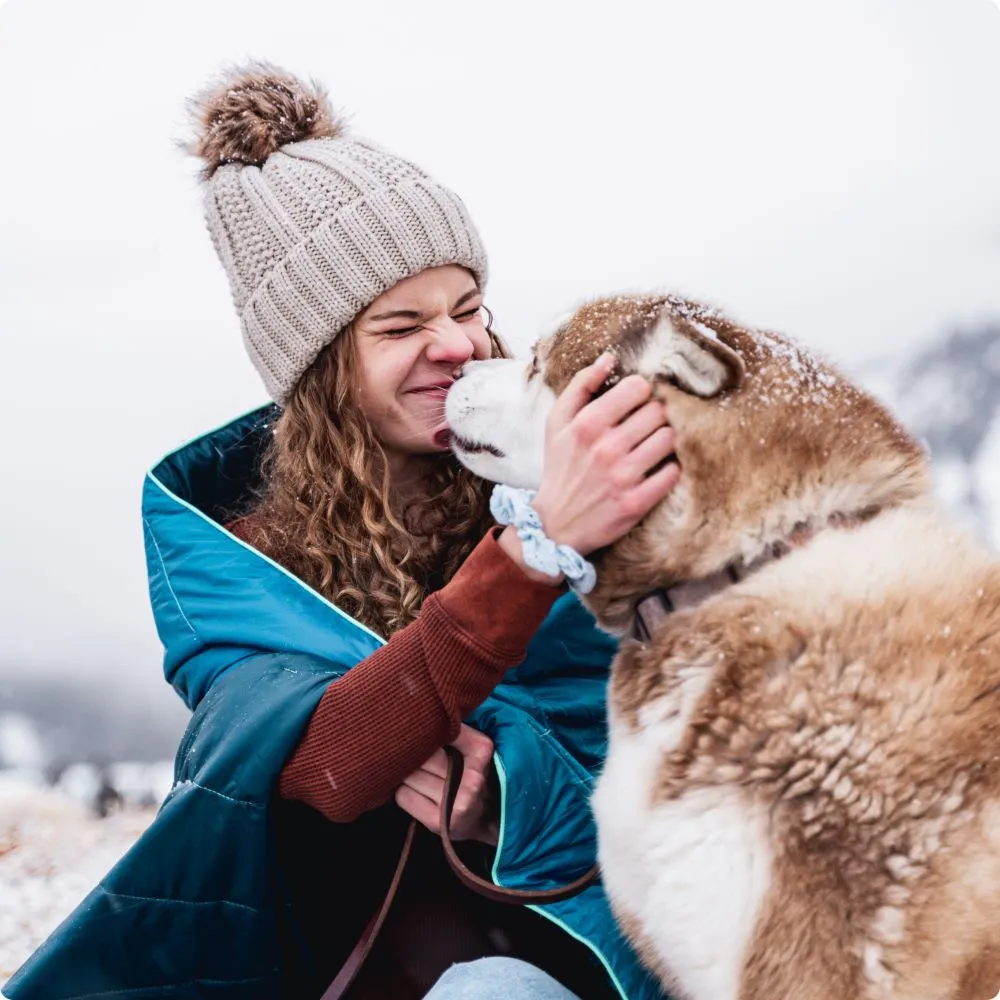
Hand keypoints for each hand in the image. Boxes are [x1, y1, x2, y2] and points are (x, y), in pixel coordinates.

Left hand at [394, 724, 498, 845]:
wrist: (491, 820)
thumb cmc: (474, 774)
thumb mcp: (475, 747)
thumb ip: (453, 731)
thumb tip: (415, 712)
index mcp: (481, 750)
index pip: (439, 731)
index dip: (426, 732)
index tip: (420, 732)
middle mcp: (472, 778)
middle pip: (422, 755)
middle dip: (414, 755)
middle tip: (414, 756)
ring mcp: (456, 802)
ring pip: (409, 775)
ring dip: (408, 775)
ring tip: (422, 778)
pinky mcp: (438, 822)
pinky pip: (403, 796)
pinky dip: (405, 793)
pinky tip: (420, 795)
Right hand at [532, 353, 679, 555]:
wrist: (555, 524)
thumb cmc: (560, 468)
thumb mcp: (557, 424)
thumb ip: (580, 386)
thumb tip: (609, 358)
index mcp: (587, 424)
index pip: (638, 388)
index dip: (641, 393)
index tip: (636, 404)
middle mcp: (606, 448)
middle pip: (659, 412)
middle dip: (656, 415)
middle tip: (647, 426)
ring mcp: (623, 476)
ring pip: (670, 439)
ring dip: (665, 440)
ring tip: (652, 446)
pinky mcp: (637, 502)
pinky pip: (673, 472)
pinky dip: (670, 468)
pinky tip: (657, 469)